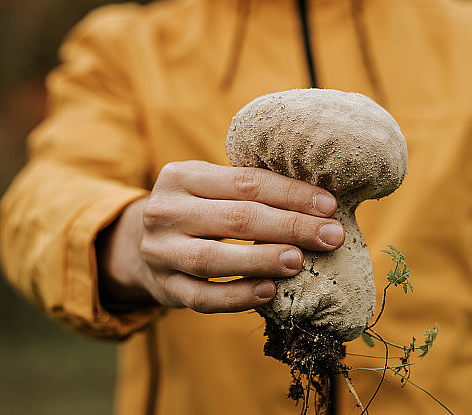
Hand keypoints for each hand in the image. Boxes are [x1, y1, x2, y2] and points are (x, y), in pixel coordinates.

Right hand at [96, 161, 343, 312]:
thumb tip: (323, 203)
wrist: (141, 242)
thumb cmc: (200, 209)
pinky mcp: (163, 286)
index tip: (329, 205)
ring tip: (299, 261)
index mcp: (183, 175)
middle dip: (289, 226)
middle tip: (330, 236)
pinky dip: (236, 296)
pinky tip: (268, 292)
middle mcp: (165, 210)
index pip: (245, 182)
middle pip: (235, 218)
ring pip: (213, 258)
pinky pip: (202, 297)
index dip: (290, 193)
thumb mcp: (213, 187)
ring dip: (261, 260)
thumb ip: (254, 190)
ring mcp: (160, 251)